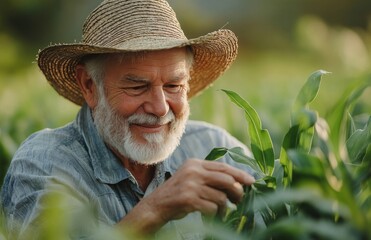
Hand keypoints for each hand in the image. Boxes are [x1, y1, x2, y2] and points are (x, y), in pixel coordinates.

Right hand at [118, 158, 254, 232]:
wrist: (156, 205)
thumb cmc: (178, 193)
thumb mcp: (191, 177)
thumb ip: (210, 176)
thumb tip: (237, 182)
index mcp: (195, 163)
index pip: (223, 167)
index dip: (239, 174)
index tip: (251, 181)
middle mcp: (193, 171)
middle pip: (226, 180)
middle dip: (237, 191)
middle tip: (240, 199)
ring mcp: (190, 185)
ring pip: (221, 197)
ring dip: (224, 207)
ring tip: (220, 210)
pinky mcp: (189, 199)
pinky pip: (212, 207)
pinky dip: (214, 214)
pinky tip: (209, 214)